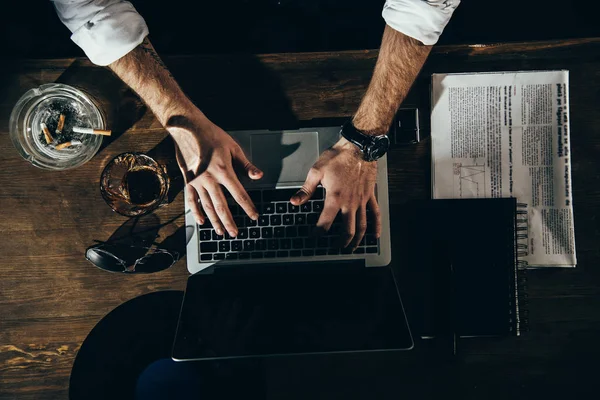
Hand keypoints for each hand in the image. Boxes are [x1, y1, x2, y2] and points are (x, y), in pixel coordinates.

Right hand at [167, 113, 262, 236]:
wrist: (188, 129)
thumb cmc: (212, 136)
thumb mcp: (233, 148)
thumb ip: (246, 166)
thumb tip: (259, 177)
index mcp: (223, 171)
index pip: (239, 194)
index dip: (248, 207)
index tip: (254, 216)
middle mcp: (209, 179)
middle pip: (222, 206)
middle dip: (229, 221)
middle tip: (235, 233)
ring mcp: (197, 181)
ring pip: (207, 206)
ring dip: (215, 221)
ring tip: (221, 232)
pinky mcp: (188, 180)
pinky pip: (191, 200)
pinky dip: (196, 212)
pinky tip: (201, 221)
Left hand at [290, 137, 380, 248]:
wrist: (359, 147)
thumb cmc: (338, 157)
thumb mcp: (316, 171)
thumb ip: (306, 190)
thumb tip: (294, 202)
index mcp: (335, 197)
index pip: (325, 222)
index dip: (318, 232)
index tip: (313, 236)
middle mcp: (350, 202)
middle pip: (347, 229)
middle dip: (340, 242)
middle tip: (335, 247)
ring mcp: (361, 200)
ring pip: (362, 225)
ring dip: (357, 239)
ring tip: (352, 247)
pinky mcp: (370, 195)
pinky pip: (375, 213)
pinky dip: (376, 226)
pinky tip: (375, 236)